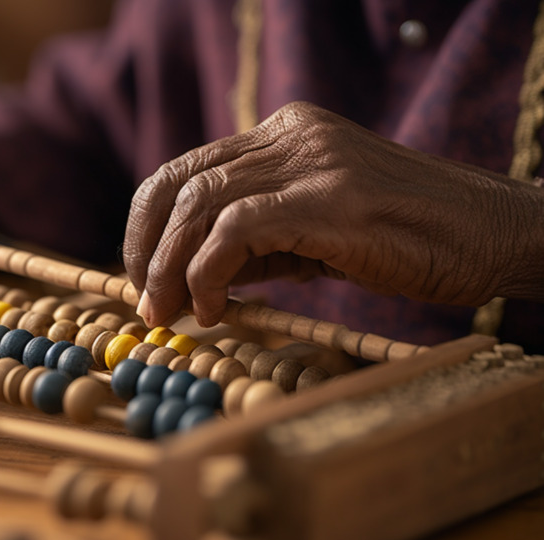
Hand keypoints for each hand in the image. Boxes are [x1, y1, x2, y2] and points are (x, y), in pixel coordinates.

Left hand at [124, 101, 543, 327]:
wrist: (492, 234)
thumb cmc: (407, 240)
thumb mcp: (314, 234)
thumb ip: (254, 243)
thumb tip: (187, 278)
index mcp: (283, 133)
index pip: (186, 169)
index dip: (148, 224)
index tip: (141, 275)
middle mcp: (290, 133)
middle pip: (178, 181)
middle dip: (146, 247)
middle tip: (145, 302)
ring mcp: (309, 161)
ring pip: (198, 203)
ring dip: (169, 267)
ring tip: (172, 313)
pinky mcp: (327, 197)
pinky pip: (235, 229)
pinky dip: (209, 272)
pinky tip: (215, 308)